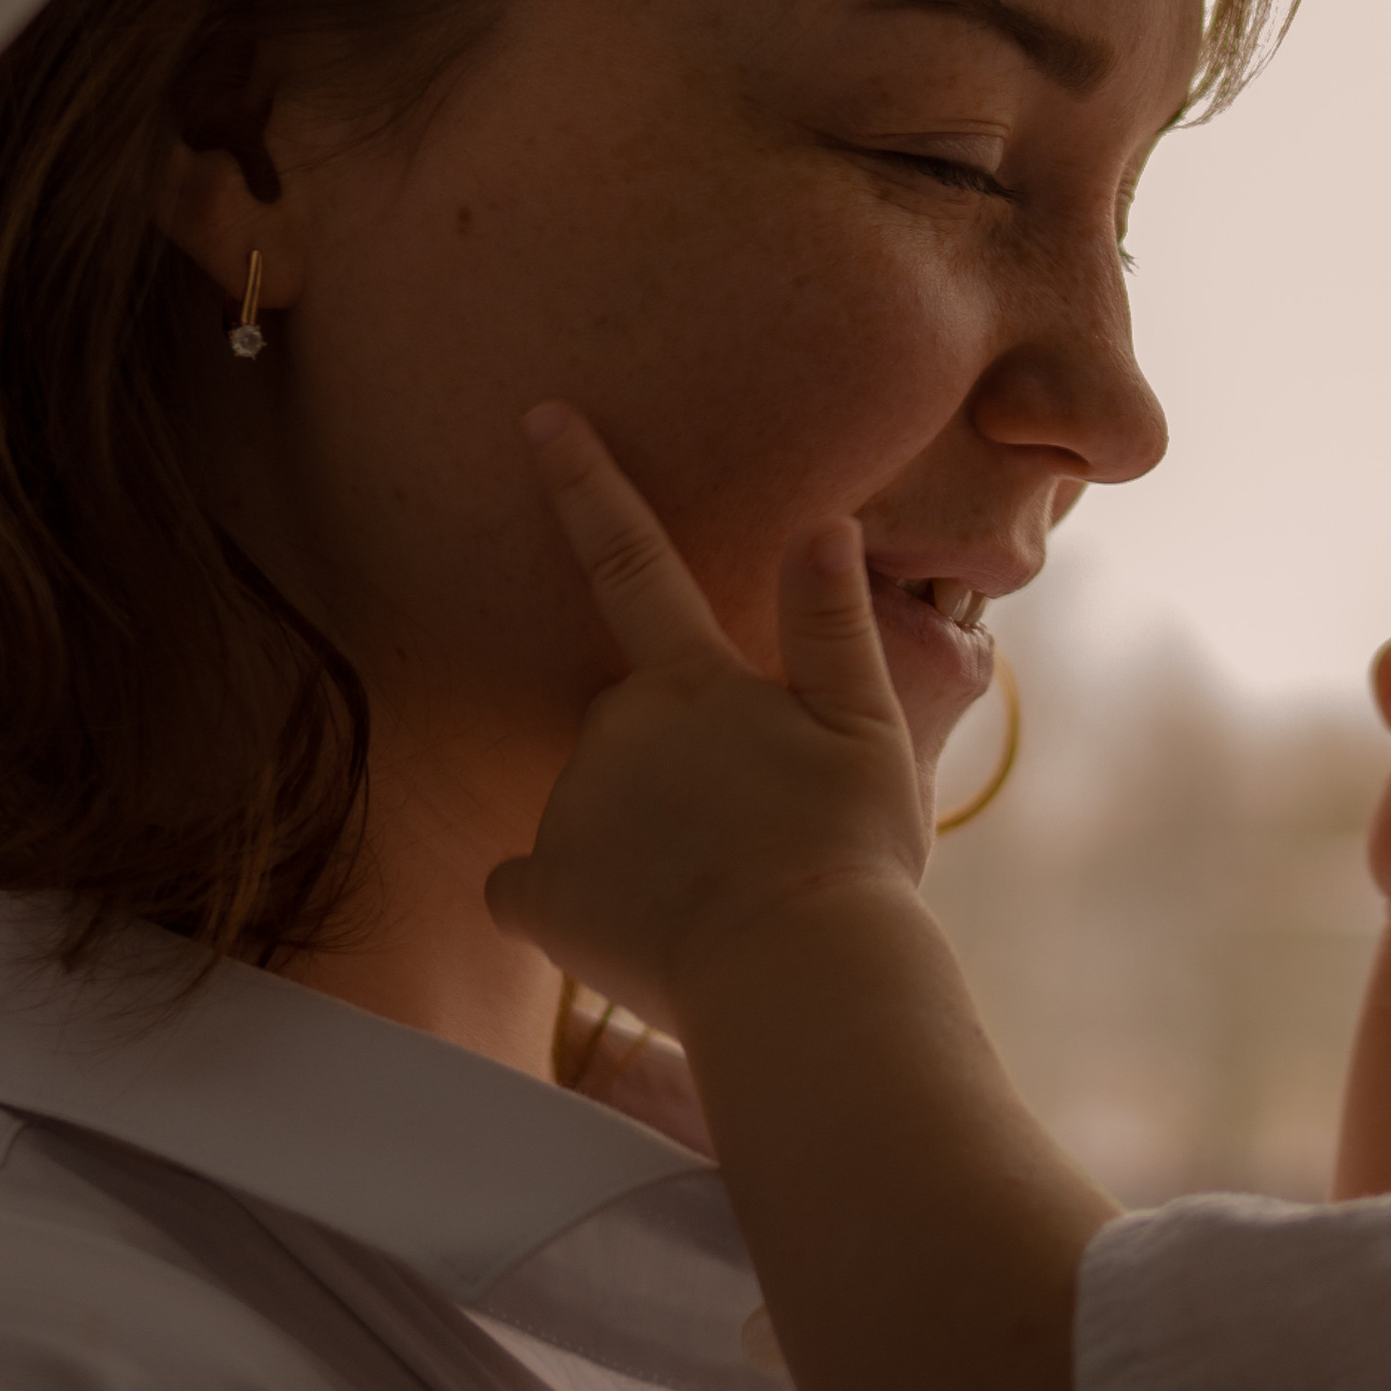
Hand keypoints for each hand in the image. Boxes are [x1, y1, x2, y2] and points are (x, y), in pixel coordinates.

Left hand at [484, 405, 927, 1032]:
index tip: (539, 415)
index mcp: (691, 681)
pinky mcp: (545, 895)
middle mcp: (613, 730)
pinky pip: (523, 886)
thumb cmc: (848, 849)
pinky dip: (559, 899)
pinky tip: (622, 927)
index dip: (584, 482)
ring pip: (593, 802)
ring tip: (719, 891)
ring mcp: (571, 812)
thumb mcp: (867, 726)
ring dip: (638, 830)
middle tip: (756, 827)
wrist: (800, 975)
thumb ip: (829, 625)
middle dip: (674, 758)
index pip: (630, 557)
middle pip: (629, 719)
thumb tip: (825, 522)